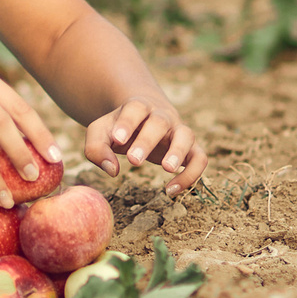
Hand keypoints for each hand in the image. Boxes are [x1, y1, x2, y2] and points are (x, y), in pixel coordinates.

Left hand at [84, 100, 206, 193]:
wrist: (143, 119)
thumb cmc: (119, 129)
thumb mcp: (101, 132)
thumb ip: (97, 147)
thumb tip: (112, 169)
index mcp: (138, 106)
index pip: (135, 108)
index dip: (127, 122)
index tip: (117, 139)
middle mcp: (162, 116)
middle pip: (159, 121)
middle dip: (147, 140)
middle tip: (133, 161)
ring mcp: (178, 131)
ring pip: (186, 135)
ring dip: (178, 151)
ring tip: (166, 169)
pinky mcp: (190, 148)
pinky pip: (199, 158)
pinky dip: (191, 174)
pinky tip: (171, 190)